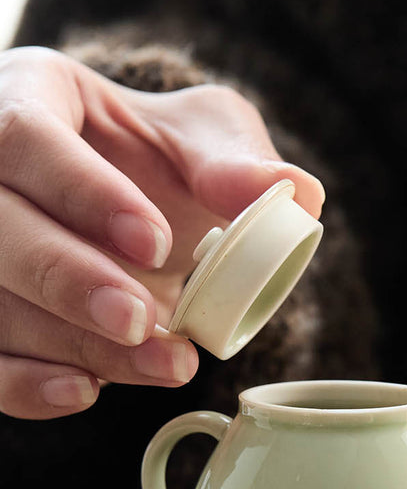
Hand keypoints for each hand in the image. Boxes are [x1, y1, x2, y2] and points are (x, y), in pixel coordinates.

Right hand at [0, 46, 323, 418]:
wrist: (144, 212)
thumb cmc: (166, 160)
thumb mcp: (210, 139)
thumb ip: (239, 162)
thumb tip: (296, 192)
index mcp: (32, 98)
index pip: (27, 138)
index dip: (84, 194)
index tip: (155, 243)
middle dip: (67, 281)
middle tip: (141, 321)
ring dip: (74, 343)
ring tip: (166, 364)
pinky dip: (25, 384)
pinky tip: (84, 390)